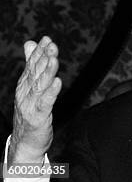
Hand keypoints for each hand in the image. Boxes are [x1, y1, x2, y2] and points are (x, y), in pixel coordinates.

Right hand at [8, 36, 61, 163]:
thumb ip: (31, 64)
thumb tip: (30, 43)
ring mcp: (31, 104)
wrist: (25, 142)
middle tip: (51, 45)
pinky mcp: (38, 116)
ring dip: (47, 72)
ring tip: (54, 59)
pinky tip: (57, 82)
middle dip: (44, 58)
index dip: (39, 52)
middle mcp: (26, 93)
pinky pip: (45, 103)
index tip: (47, 39)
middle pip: (35, 73)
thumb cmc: (30, 112)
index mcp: (24, 85)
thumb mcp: (30, 86)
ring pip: (40, 85)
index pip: (32, 65)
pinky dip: (51, 92)